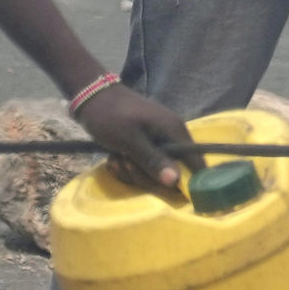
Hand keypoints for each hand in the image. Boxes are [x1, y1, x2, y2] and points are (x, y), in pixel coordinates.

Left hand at [70, 82, 200, 193]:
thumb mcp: (129, 140)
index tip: (164, 192)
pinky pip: (144, 166)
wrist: (91, 97)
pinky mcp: (147, 145)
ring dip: (133, 172)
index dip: (187, 184)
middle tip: (126, 164)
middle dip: (146, 176)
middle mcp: (173, 137)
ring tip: (116, 159)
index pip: (197, 165)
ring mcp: (160, 141)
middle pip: (173, 174)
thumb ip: (153, 160)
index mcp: (175, 132)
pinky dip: (128, 166)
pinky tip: (114, 158)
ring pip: (155, 173)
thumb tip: (176, 182)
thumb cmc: (110, 115)